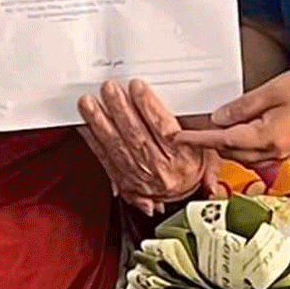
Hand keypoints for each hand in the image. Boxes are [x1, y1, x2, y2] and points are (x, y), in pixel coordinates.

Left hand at [77, 79, 213, 214]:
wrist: (180, 201)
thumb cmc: (190, 169)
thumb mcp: (205, 148)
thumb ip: (196, 128)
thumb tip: (189, 107)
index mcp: (182, 159)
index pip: (164, 130)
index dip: (149, 107)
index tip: (137, 87)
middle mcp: (159, 168)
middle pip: (136, 135)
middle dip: (120, 109)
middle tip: (109, 88)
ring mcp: (138, 175)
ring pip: (116, 145)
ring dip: (100, 122)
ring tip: (89, 103)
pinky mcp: (122, 178)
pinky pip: (104, 157)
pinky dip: (92, 139)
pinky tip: (84, 123)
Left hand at [175, 69, 289, 164]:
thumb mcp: (274, 90)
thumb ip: (243, 106)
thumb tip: (218, 118)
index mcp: (267, 138)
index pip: (222, 140)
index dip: (196, 138)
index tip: (176, 137)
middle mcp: (272, 152)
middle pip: (228, 150)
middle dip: (205, 141)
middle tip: (184, 128)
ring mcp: (278, 154)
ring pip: (239, 153)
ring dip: (220, 142)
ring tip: (202, 127)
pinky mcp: (282, 149)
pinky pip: (251, 151)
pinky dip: (236, 143)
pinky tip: (230, 129)